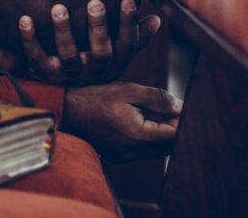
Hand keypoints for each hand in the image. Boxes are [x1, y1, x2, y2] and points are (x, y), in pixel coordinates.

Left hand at [0, 0, 160, 85]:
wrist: (71, 100)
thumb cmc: (98, 64)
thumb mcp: (120, 55)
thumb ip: (136, 38)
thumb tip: (157, 19)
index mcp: (113, 63)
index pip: (127, 44)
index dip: (129, 24)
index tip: (128, 0)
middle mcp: (93, 70)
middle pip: (100, 52)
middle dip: (99, 27)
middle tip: (96, 3)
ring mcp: (70, 74)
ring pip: (68, 55)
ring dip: (63, 32)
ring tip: (59, 8)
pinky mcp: (46, 74)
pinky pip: (36, 57)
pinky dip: (29, 39)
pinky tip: (24, 19)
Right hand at [62, 82, 180, 161]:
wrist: (65, 111)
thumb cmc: (94, 98)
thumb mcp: (128, 90)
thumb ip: (157, 98)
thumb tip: (181, 107)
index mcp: (135, 135)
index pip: (175, 136)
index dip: (182, 121)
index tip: (179, 107)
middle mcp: (131, 152)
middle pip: (169, 146)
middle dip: (172, 126)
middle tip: (163, 107)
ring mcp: (124, 157)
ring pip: (157, 149)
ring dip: (160, 132)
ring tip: (145, 112)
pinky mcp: (119, 157)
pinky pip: (144, 150)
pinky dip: (147, 137)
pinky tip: (135, 120)